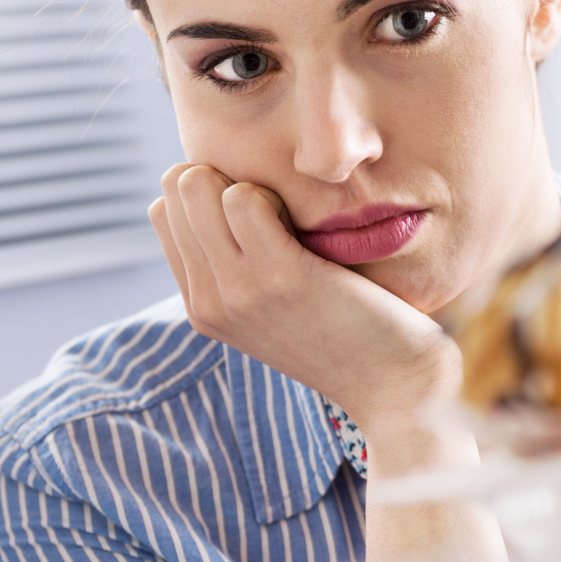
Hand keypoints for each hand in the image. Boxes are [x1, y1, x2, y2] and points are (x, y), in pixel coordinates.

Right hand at [148, 163, 461, 438]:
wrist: (396, 383)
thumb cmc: (349, 330)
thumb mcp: (278, 303)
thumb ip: (244, 263)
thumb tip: (229, 196)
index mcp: (201, 306)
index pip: (165, 212)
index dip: (210, 193)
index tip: (259, 214)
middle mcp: (208, 300)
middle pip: (176, 190)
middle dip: (224, 178)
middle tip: (277, 209)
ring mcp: (237, 290)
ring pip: (198, 185)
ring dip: (249, 182)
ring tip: (292, 217)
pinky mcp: (279, 277)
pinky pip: (243, 198)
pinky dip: (276, 191)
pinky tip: (308, 222)